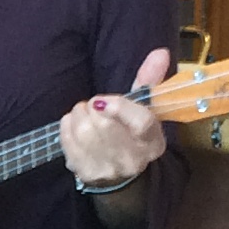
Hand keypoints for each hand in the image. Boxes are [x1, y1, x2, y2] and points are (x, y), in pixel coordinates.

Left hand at [61, 47, 171, 191]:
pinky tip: (75, 126)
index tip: (104, 100)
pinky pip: (68, 141)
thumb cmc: (132, 134)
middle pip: (105, 124)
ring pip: (84, 131)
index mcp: (152, 139)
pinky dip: (67, 126)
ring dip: (78, 114)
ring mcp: (108, 168)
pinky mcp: (86, 173)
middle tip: (94, 105)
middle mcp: (133, 158)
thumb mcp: (146, 109)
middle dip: (93, 106)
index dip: (120, 107)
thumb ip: (150, 79)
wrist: (122, 177)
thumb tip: (161, 52)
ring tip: (85, 114)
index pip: (141, 122)